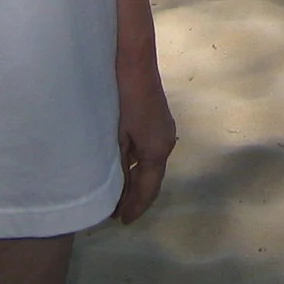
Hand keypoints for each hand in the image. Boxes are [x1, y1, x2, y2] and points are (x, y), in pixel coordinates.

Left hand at [113, 65, 176, 223]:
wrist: (134, 62)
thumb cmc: (122, 98)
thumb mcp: (117, 136)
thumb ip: (119, 164)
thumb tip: (117, 188)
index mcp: (157, 150)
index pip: (149, 188)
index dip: (136, 206)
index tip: (122, 221)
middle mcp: (167, 143)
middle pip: (153, 178)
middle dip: (137, 196)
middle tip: (118, 213)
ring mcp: (165, 131)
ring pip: (152, 165)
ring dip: (138, 180)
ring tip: (120, 194)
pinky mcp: (160, 121)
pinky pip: (151, 151)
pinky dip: (139, 165)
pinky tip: (126, 167)